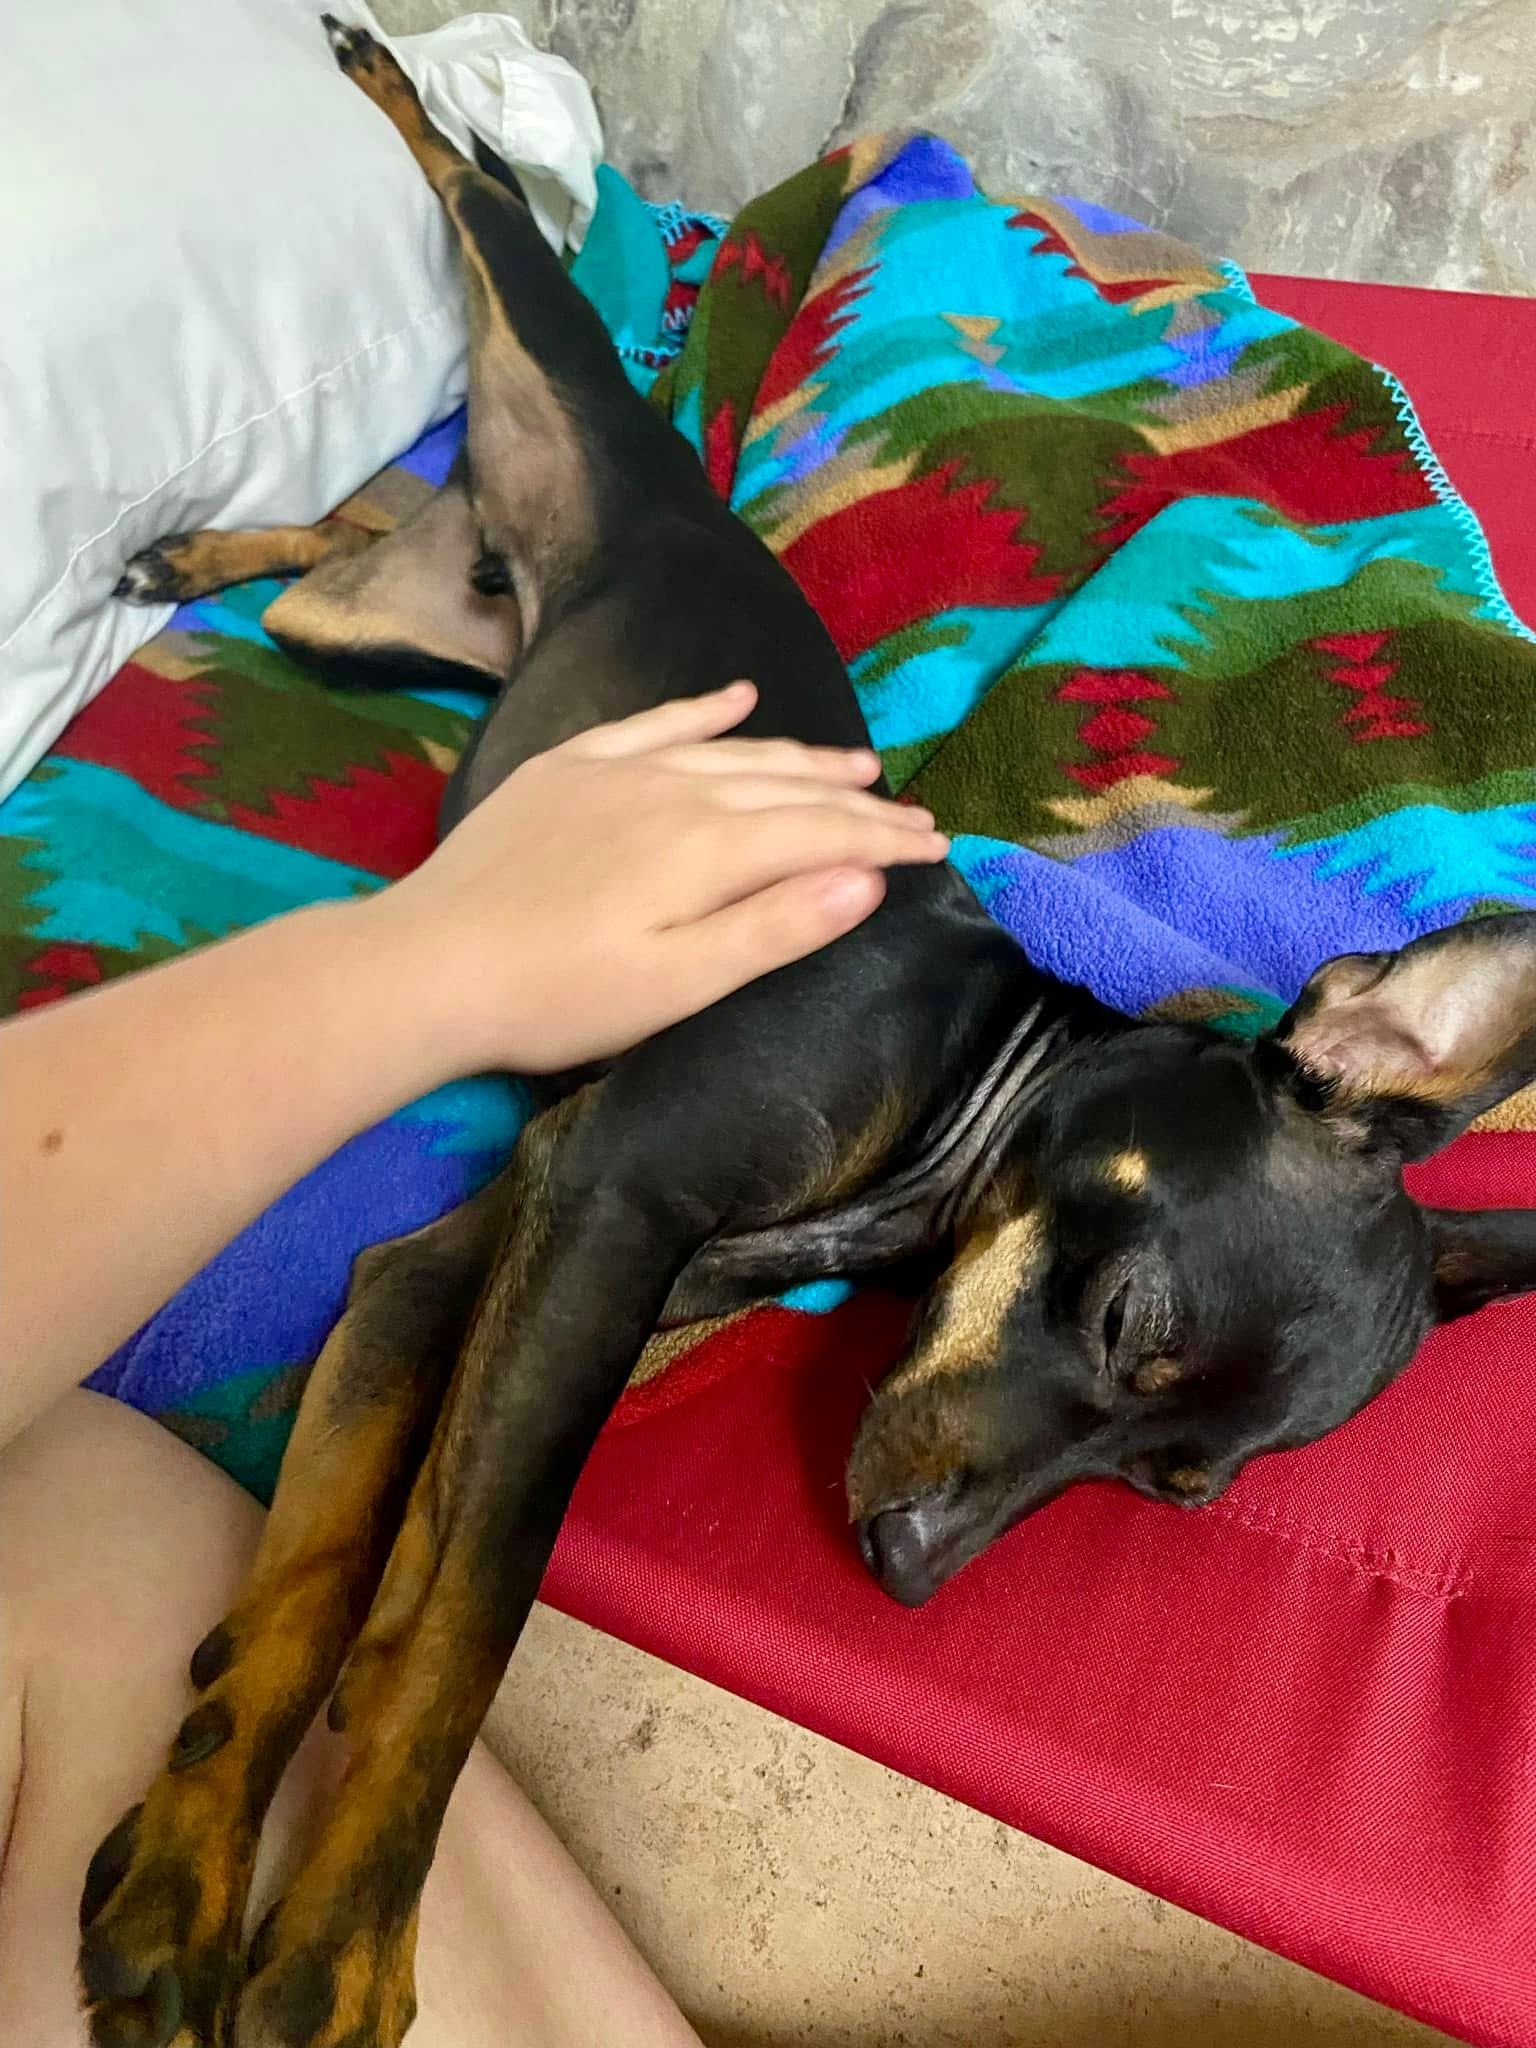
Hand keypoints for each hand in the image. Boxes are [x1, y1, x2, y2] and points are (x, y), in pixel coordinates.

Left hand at [372, 682, 947, 1071]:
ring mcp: (616, 770)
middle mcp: (673, 790)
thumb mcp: (678, 984)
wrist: (428, 964)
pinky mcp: (567, 768)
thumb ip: (775, 927)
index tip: (937, 845)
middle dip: (857, 802)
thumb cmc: (558, 997)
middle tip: (913, 812)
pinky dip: (704, 710)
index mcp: (708, 849)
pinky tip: (737, 698)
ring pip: (731, 751)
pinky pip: (654, 722)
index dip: (884, 840)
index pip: (822, 834)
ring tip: (853, 763)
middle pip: (787, 788)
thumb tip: (865, 878)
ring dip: (798, 756)